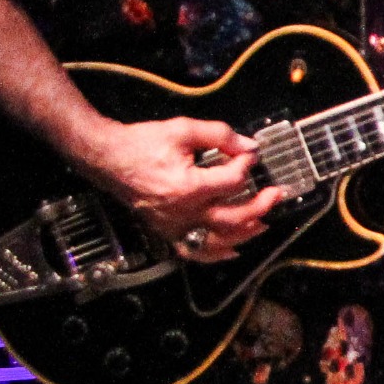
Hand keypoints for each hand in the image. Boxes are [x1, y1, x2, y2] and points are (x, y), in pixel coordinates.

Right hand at [86, 116, 284, 262]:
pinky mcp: (167, 232)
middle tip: (275, 194)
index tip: (251, 155)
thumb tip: (247, 145)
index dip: (246, 166)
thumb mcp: (182, 129)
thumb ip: (219, 135)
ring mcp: (174, 226)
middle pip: (232, 218)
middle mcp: (182, 212)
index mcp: (187, 187)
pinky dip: (216, 253)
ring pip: (218, 240)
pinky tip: (232, 250)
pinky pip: (195, 250)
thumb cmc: (141, 144)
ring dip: (245, 233)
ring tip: (263, 223)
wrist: (108, 159)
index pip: (232, 181)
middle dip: (259, 206)